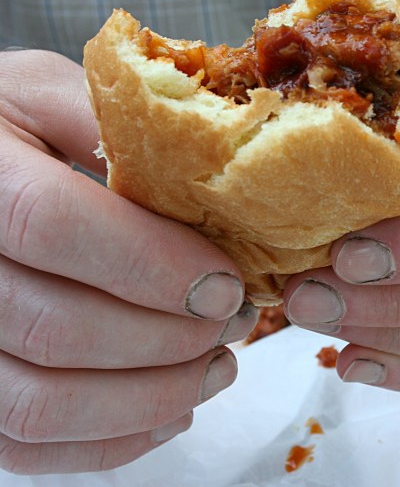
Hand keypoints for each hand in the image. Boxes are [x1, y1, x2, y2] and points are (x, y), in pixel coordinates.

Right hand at [0, 50, 256, 473]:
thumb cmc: (4, 128)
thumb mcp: (47, 94)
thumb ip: (118, 127)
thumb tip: (213, 182)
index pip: (56, 226)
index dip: (154, 264)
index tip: (227, 282)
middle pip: (56, 328)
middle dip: (169, 337)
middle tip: (235, 321)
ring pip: (41, 403)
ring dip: (152, 396)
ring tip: (218, 368)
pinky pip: (25, 446)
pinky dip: (112, 441)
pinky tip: (172, 410)